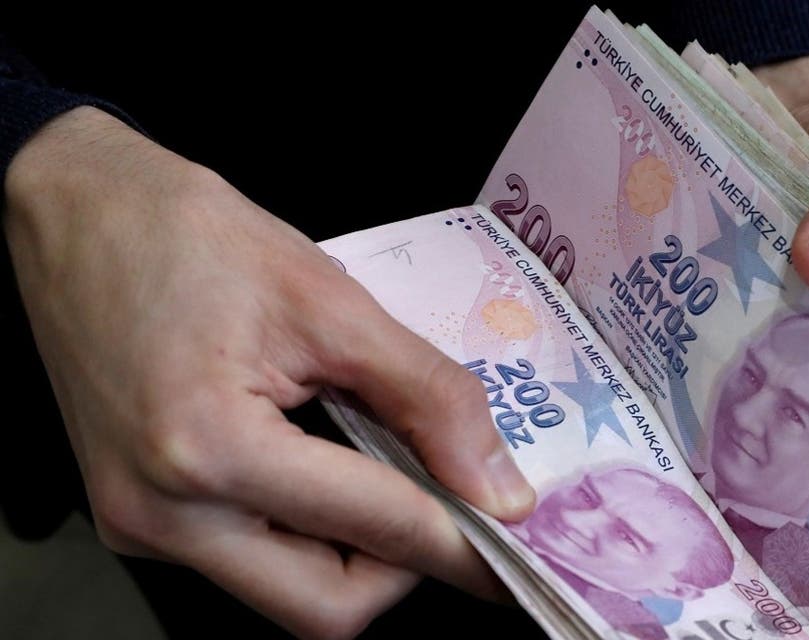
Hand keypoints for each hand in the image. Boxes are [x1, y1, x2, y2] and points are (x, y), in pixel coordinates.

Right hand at [3, 107, 534, 639]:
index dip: (462, 545)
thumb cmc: (189, 237)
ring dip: (358, 553)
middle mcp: (162, 514)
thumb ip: (427, 398)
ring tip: (398, 479)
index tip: (518, 549)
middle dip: (405, 569)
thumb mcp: (332, 303)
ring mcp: (140, 525)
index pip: (374, 531)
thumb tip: (496, 485)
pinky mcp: (136, 516)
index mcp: (210, 451)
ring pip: (286, 592)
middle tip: (455, 511)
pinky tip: (336, 471)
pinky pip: (246, 558)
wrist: (76, 211)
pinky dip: (309, 532)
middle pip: (322, 606)